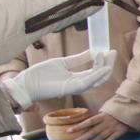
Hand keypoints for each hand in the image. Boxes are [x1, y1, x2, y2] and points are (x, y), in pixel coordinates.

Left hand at [0, 50, 116, 108]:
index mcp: (77, 78)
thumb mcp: (62, 63)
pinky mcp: (72, 88)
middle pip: (100, 76)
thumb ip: (78, 59)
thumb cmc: (40, 74)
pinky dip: (98, 74)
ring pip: (98, 79)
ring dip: (105, 67)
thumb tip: (92, 52)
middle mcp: (79, 83)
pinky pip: (89, 82)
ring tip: (107, 55)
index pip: (95, 71)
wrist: (26, 83)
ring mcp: (76, 86)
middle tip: (113, 52)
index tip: (107, 51)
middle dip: (108, 64)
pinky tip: (103, 66)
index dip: (103, 61)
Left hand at [68, 111, 128, 139]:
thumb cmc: (116, 111)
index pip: (88, 122)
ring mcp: (113, 128)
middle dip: (81, 139)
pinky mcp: (120, 132)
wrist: (131, 110)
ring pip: (100, 137)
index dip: (79, 126)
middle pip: (92, 132)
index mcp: (102, 116)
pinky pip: (112, 138)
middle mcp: (106, 123)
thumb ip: (97, 117)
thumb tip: (85, 123)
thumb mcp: (106, 111)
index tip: (68, 131)